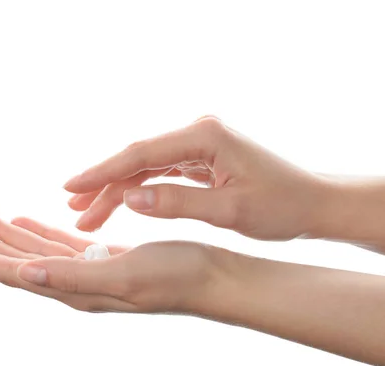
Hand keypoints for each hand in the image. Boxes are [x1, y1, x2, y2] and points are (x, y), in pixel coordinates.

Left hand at [0, 210, 231, 314]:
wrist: (213, 277)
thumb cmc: (176, 277)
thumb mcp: (123, 275)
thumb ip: (71, 277)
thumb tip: (21, 276)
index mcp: (72, 288)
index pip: (11, 274)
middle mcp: (73, 282)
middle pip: (15, 260)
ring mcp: (88, 270)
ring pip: (34, 249)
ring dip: (5, 234)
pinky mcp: (103, 258)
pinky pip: (60, 244)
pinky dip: (38, 232)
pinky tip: (26, 223)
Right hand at [64, 115, 331, 240]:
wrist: (314, 203)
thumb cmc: (282, 206)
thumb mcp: (230, 211)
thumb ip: (178, 203)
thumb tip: (129, 198)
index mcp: (205, 136)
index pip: (141, 153)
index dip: (103, 171)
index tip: (71, 187)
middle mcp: (198, 133)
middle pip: (138, 159)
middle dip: (104, 185)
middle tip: (75, 210)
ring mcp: (199, 144)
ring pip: (145, 167)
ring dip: (117, 189)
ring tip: (87, 214)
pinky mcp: (201, 157)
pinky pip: (160, 172)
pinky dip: (138, 189)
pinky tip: (119, 202)